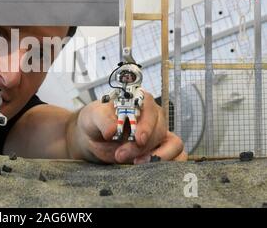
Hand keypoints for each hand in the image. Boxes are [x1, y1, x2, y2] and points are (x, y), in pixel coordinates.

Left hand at [67, 91, 184, 163]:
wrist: (93, 138)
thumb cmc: (96, 121)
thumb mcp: (93, 117)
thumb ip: (102, 120)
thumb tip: (113, 130)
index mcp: (139, 102)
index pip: (151, 109)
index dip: (147, 125)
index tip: (138, 139)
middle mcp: (153, 116)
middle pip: (160, 130)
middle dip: (142, 146)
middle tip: (120, 155)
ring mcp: (159, 134)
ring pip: (174, 144)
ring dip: (159, 156)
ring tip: (137, 163)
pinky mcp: (161, 150)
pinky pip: (178, 157)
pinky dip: (170, 164)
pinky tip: (152, 169)